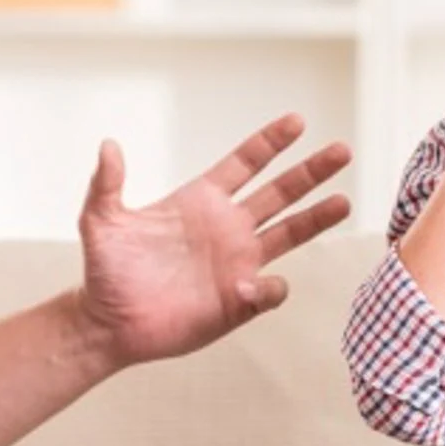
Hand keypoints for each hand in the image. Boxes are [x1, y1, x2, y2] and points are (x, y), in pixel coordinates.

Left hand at [74, 115, 351, 366]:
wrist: (108, 323)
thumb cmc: (105, 270)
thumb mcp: (100, 221)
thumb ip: (106, 184)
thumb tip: (108, 146)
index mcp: (201, 201)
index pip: (245, 164)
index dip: (270, 142)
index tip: (297, 121)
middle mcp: (228, 228)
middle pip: (280, 192)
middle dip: (311, 171)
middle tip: (342, 150)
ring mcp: (238, 263)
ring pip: (289, 234)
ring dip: (317, 219)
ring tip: (344, 201)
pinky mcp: (238, 302)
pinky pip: (269, 289)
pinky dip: (269, 285)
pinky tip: (251, 284)